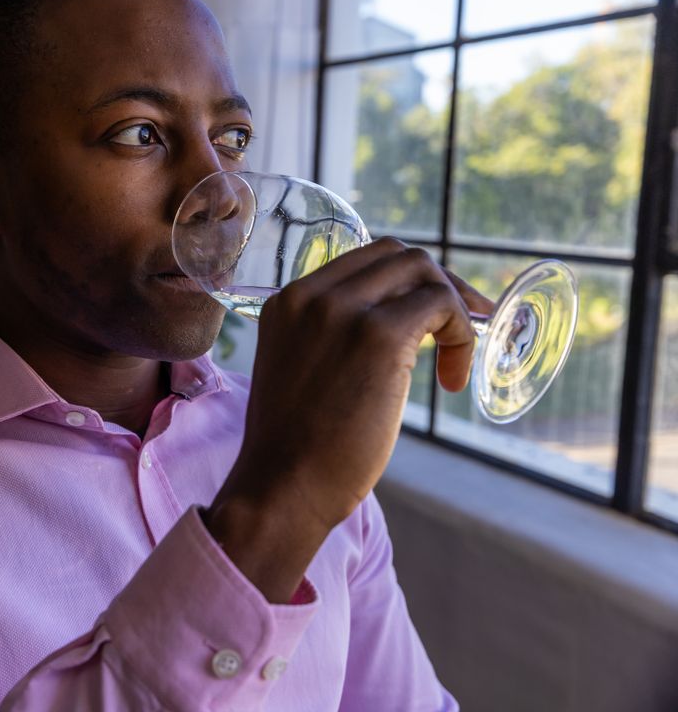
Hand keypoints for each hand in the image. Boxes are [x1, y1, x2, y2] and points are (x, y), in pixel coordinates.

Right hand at [205, 238, 492, 601]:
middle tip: (462, 328)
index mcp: (289, 301)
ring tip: (458, 358)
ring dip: (454, 308)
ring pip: (423, 272)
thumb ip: (331, 340)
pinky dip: (462, 335)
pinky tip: (453, 379)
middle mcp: (313, 294)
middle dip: (439, 285)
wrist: (282, 488)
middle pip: (397, 256)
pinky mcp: (380, 335)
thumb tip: (393, 330)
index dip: (407, 283)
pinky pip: (441, 305)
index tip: (430, 319)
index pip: (363, 260)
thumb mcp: (301, 372)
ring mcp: (344, 310)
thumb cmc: (295, 451)